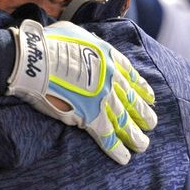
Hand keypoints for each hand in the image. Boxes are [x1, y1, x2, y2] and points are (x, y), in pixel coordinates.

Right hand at [6, 20, 156, 164]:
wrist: (38, 60)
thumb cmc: (49, 43)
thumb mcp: (75, 32)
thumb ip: (86, 40)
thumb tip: (86, 40)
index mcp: (109, 58)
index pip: (131, 76)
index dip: (141, 88)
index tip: (150, 97)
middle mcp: (112, 80)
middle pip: (133, 101)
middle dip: (143, 114)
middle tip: (151, 123)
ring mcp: (104, 100)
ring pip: (125, 121)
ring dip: (135, 135)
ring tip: (142, 144)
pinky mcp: (91, 118)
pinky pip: (108, 137)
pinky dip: (117, 149)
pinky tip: (124, 157)